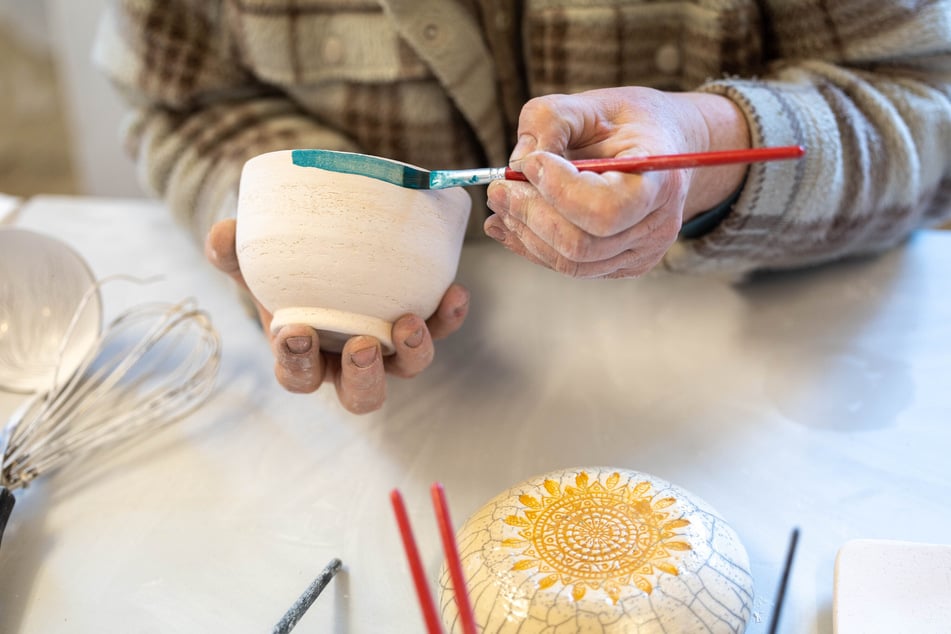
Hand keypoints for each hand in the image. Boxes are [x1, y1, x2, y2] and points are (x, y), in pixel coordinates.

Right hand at [205, 218, 468, 413]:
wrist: (323, 251)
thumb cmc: (286, 271)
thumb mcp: (256, 262)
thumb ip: (235, 252)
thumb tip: (221, 235)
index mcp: (307, 359)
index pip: (299, 376)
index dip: (297, 363)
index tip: (296, 333)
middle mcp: (350, 363)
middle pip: (361, 394)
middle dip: (363, 376)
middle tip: (363, 346)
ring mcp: (389, 348)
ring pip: (406, 368)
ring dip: (412, 351)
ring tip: (410, 322)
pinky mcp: (421, 323)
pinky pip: (440, 328)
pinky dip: (448, 316)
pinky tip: (455, 293)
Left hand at [484, 87, 749, 277]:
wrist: (660, 147)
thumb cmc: (626, 122)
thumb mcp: (589, 103)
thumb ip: (550, 121)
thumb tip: (517, 165)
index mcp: (660, 181)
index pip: (606, 210)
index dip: (560, 191)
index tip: (531, 162)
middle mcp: (657, 227)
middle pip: (581, 244)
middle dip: (530, 215)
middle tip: (496, 189)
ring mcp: (640, 254)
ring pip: (570, 261)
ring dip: (525, 233)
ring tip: (499, 202)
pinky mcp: (619, 266)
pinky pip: (569, 266)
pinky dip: (531, 245)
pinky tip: (508, 222)